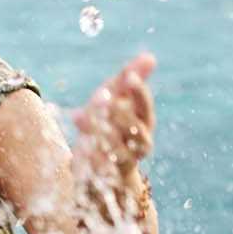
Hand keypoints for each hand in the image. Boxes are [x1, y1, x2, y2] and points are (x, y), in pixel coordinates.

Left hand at [73, 52, 156, 175]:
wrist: (100, 161)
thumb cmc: (112, 120)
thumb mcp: (117, 96)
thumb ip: (130, 77)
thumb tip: (150, 57)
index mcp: (145, 122)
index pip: (145, 106)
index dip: (139, 92)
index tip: (129, 77)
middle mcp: (140, 144)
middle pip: (134, 129)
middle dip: (118, 112)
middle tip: (103, 96)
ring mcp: (124, 162)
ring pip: (117, 149)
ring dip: (102, 133)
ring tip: (85, 117)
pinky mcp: (105, 176)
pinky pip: (100, 167)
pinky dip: (90, 156)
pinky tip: (81, 146)